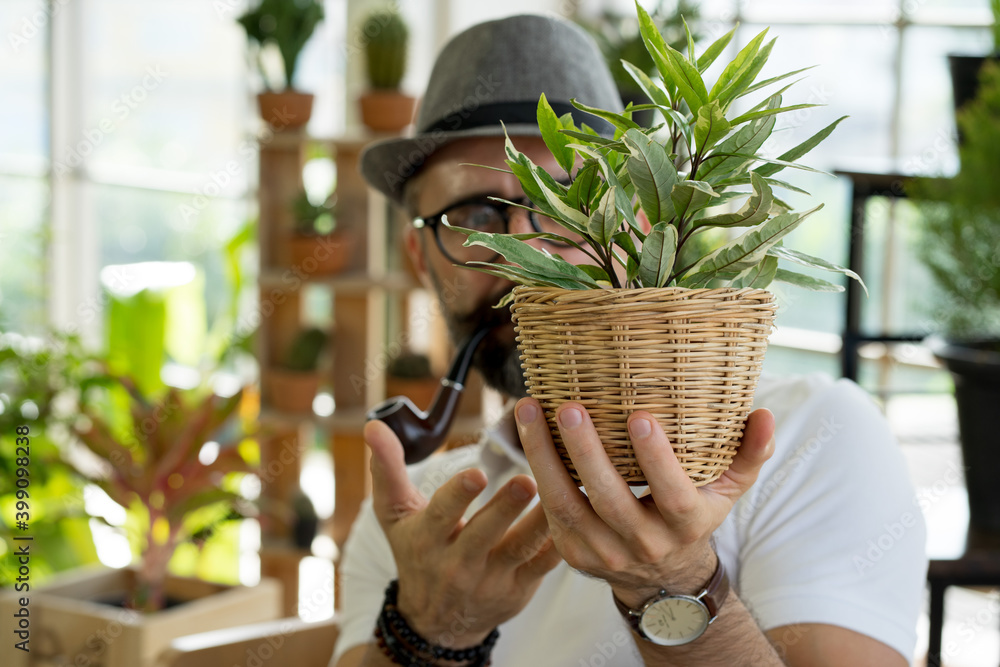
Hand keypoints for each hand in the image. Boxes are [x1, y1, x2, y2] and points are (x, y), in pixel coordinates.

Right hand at [363, 419, 561, 648]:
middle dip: (505, 507)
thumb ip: (387, 469)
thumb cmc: (417, 552)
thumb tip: (373, 425)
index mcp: (427, 539)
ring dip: (539, 522)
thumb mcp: (395, 516)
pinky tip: (576, 515)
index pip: (441, 515)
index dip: (458, 495)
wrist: (437, 621)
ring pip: (518, 549)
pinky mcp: (518, 590)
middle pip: (483, 534)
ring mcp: (490, 579)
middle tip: (528, 479)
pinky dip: (558, 543)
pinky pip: (541, 567)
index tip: (477, 473)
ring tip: (559, 492)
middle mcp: (457, 563)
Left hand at [514, 399, 774, 607]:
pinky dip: (535, 471)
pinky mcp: (572, 553)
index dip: (656, 458)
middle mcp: (643, 543)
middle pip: (609, 499)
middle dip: (586, 452)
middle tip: (569, 407)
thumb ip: (749, 454)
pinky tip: (526, 432)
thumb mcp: (728, 490)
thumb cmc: (694, 514)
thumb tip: (763, 414)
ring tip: (529, 410)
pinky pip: (549, 510)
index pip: (672, 493)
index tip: (639, 416)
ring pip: (566, 505)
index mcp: (685, 524)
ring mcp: (603, 552)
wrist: (661, 577)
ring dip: (543, 456)